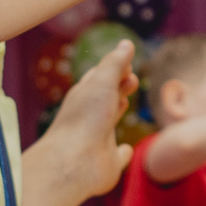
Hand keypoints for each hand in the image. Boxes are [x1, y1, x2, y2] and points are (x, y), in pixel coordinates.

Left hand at [42, 40, 137, 198]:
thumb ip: (115, 63)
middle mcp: (91, 117)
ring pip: (109, 122)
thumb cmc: (85, 117)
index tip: (128, 62)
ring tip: (125, 100)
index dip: (114, 68)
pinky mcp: (108, 162)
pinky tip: (126, 150)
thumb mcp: (102, 82)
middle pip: (105, 96)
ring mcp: (99, 140)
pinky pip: (118, 155)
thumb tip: (127, 43)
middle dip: (118, 85)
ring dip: (118, 109)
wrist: (73, 162)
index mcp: (85, 96)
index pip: (99, 77)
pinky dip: (123, 152)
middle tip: (132, 79)